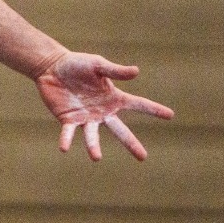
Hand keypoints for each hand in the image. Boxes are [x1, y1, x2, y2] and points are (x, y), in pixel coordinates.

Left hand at [34, 51, 173, 160]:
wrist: (53, 67)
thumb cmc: (78, 64)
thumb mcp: (98, 65)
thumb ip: (115, 71)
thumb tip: (136, 71)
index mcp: (114, 98)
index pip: (138, 104)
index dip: (154, 109)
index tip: (170, 115)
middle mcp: (102, 112)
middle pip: (120, 130)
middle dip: (131, 144)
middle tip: (143, 158)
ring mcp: (86, 118)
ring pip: (92, 136)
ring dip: (93, 146)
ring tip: (96, 157)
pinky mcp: (68, 120)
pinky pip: (68, 132)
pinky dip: (67, 140)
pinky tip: (64, 148)